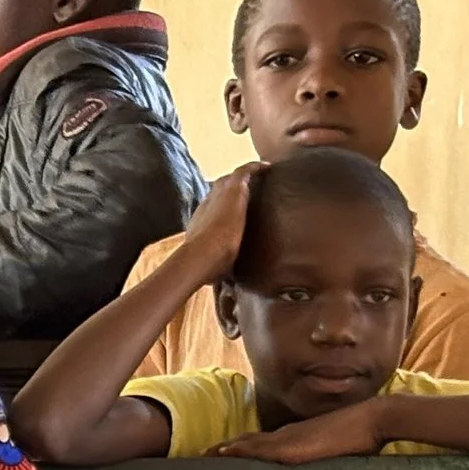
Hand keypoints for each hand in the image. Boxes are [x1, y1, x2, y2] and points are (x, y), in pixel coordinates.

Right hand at [182, 161, 264, 282]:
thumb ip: (222, 275)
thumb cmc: (206, 268)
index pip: (210, 212)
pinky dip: (255, 168)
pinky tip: (267, 167)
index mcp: (200, 225)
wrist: (201, 256)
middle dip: (229, 189)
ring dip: (242, 177)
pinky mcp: (232, 189)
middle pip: (217, 191)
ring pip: (229, 179)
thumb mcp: (213, 271)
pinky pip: (244, 171)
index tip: (229, 212)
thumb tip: (230, 302)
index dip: (219, 210)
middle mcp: (206, 206)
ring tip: (258, 175)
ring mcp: (217, 196)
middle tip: (245, 189)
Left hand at [209, 398, 389, 463]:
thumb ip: (323, 458)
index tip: (223, 453)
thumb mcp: (336, 451)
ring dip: (226, 449)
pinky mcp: (292, 447)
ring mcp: (288, 439)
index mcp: (296, 437)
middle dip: (226, 448)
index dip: (242, 447)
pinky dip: (240, 450)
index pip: (262, 443)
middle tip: (202, 455)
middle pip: (249, 441)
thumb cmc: (362, 437)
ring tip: (204, 455)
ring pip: (249, 443)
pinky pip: (260, 449)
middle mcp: (287, 435)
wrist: (374, 420)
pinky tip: (224, 453)